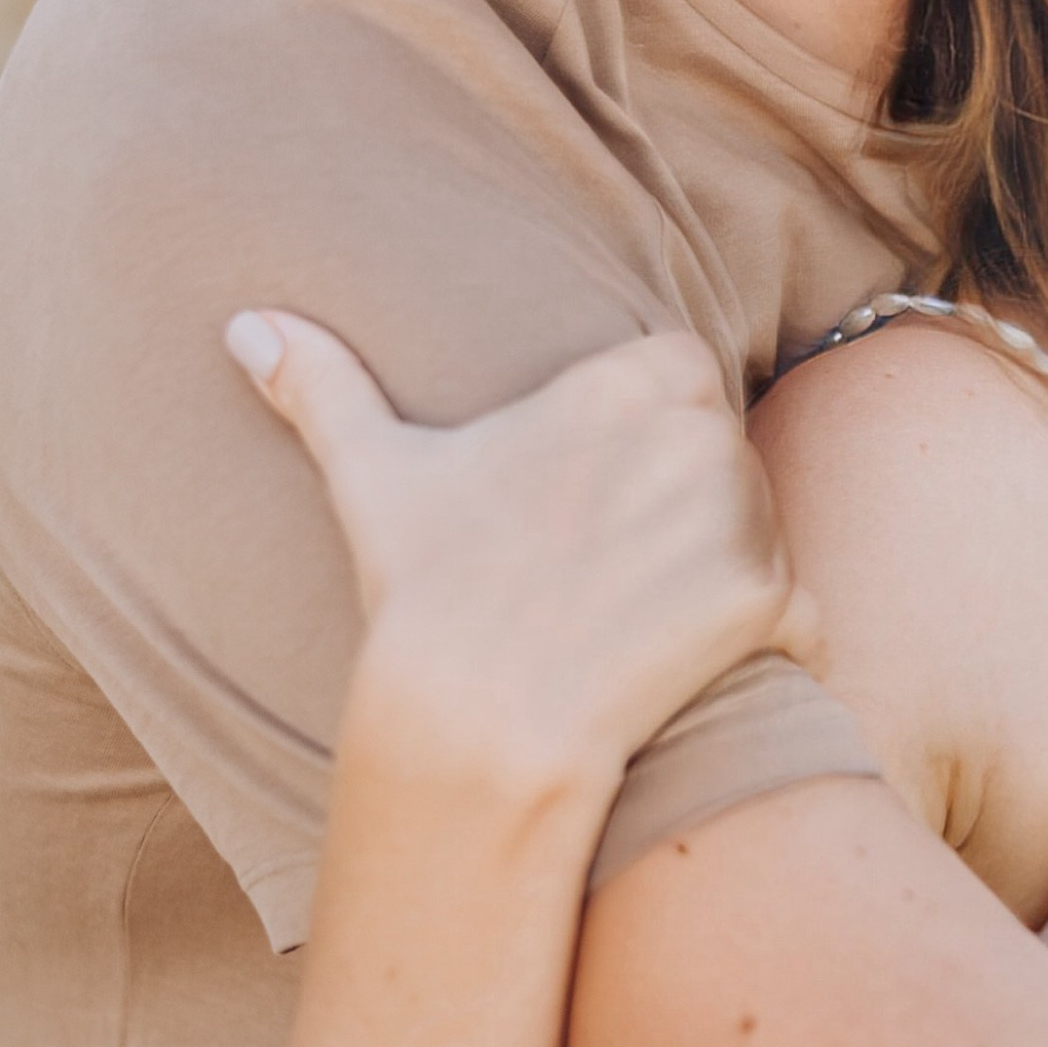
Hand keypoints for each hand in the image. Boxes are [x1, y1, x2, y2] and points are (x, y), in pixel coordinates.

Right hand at [226, 311, 823, 808]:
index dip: (644, 433)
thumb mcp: (374, 474)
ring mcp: (742, 520)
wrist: (477, 721)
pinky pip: (799, 612)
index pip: (681, 372)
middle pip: (723, 453)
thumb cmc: (426, 590)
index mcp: (627, 382)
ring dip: (727, 569)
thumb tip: (248, 325)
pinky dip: (767, 643)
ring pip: (762, 530)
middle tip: (605, 568)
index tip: (592, 491)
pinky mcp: (771, 602)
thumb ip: (325, 385)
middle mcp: (699, 435)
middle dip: (687, 504)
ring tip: (636, 616)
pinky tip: (688, 667)